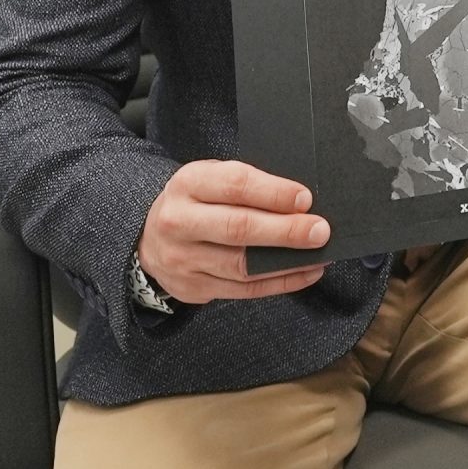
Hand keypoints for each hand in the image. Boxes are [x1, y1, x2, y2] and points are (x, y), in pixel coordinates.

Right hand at [137, 159, 332, 303]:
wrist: (147, 237)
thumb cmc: (196, 200)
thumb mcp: (210, 178)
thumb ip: (247, 184)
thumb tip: (301, 200)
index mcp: (188, 184)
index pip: (235, 185)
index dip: (273, 192)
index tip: (305, 198)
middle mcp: (180, 222)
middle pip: (238, 228)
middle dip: (284, 230)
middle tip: (320, 230)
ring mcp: (183, 260)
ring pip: (241, 265)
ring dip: (287, 262)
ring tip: (318, 254)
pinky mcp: (193, 289)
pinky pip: (243, 290)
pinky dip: (280, 283)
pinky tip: (305, 273)